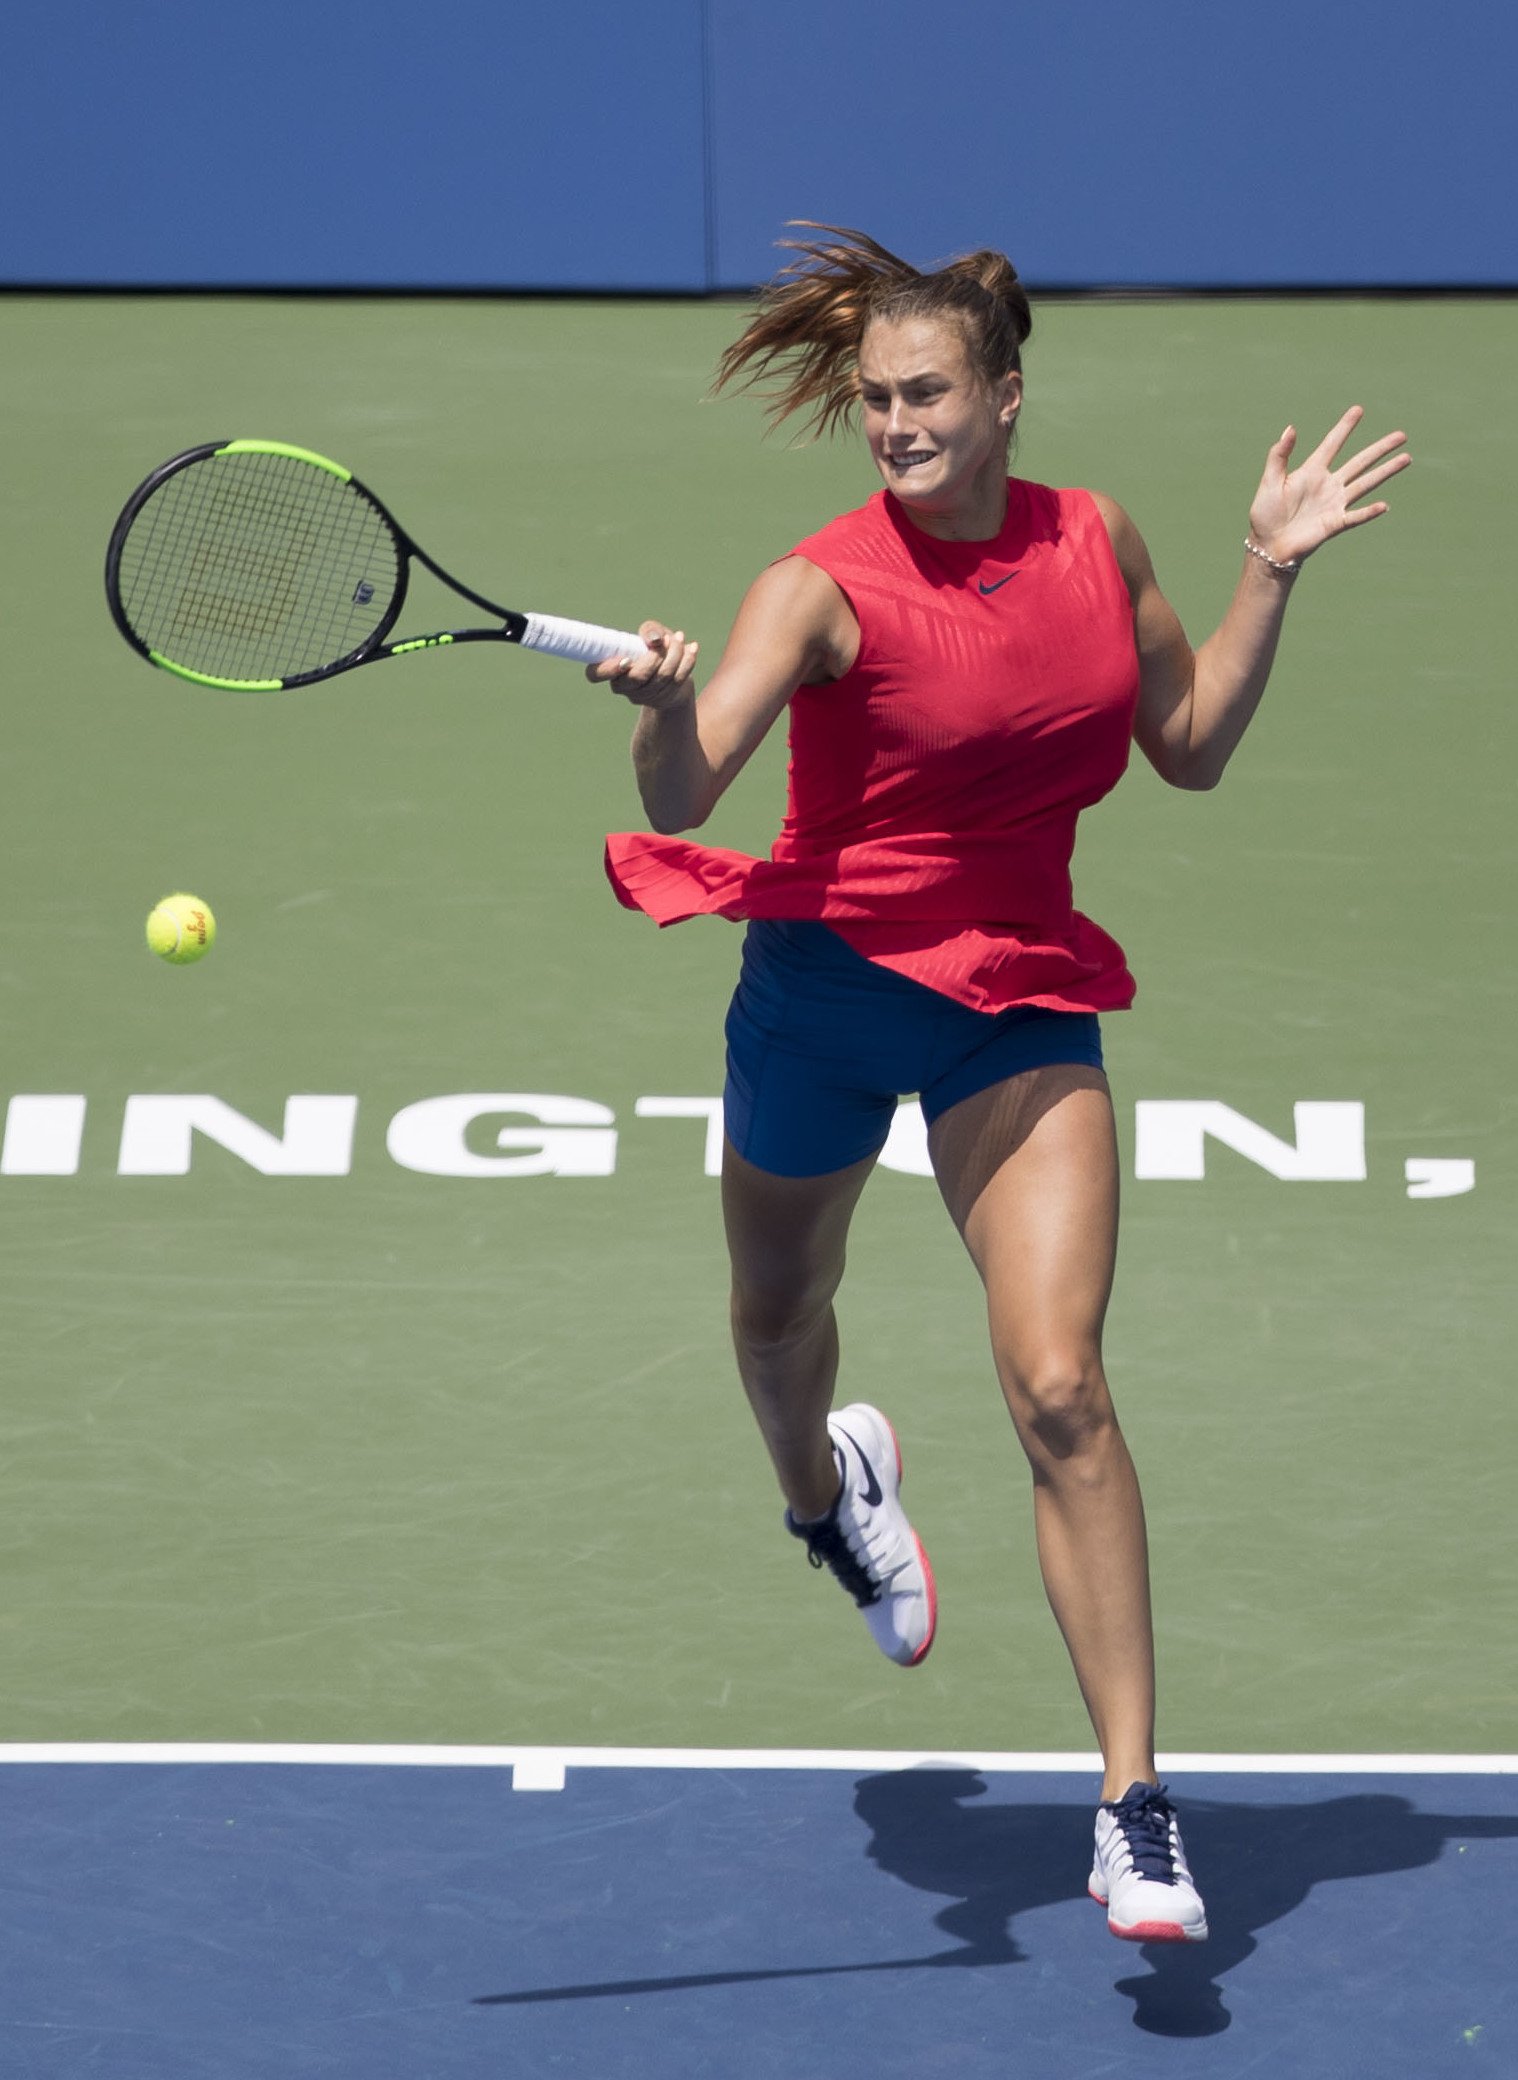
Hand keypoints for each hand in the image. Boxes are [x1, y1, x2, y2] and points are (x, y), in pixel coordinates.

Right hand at [585, 620, 698, 706]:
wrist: (674, 670)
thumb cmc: (654, 647)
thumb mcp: (650, 633)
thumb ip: (649, 630)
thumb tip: (655, 640)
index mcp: (610, 669)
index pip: (595, 674)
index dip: (608, 669)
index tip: (626, 658)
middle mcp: (624, 686)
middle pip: (638, 677)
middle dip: (655, 656)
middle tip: (665, 639)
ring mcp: (643, 696)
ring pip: (661, 677)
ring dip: (675, 654)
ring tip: (680, 637)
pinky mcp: (663, 700)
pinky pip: (677, 681)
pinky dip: (687, 662)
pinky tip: (692, 647)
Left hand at [1247, 406, 1409, 566]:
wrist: (1268, 546)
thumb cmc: (1265, 514)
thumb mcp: (1270, 481)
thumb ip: (1279, 455)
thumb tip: (1290, 428)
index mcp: (1312, 471)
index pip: (1333, 444)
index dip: (1345, 427)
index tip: (1358, 409)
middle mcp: (1328, 485)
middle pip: (1360, 462)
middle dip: (1380, 448)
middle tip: (1401, 435)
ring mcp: (1335, 503)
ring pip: (1366, 483)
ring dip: (1386, 471)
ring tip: (1406, 458)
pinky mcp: (1335, 523)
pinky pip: (1355, 516)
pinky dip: (1369, 512)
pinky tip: (1384, 505)